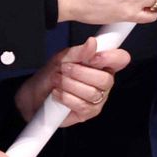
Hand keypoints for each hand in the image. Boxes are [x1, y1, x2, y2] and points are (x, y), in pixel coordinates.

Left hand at [14, 40, 130, 123]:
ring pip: (92, 93)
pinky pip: (82, 105)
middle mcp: (105, 82)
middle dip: (81, 73)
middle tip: (64, 69)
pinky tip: (57, 93)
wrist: (34, 94)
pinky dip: (66, 97)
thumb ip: (79, 52)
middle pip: (106, 79)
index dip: (111, 58)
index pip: (121, 59)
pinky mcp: (88, 113)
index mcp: (104, 64)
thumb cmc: (52, 74)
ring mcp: (98, 98)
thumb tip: (92, 43)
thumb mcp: (63, 58)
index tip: (93, 58)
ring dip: (70, 85)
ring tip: (57, 80)